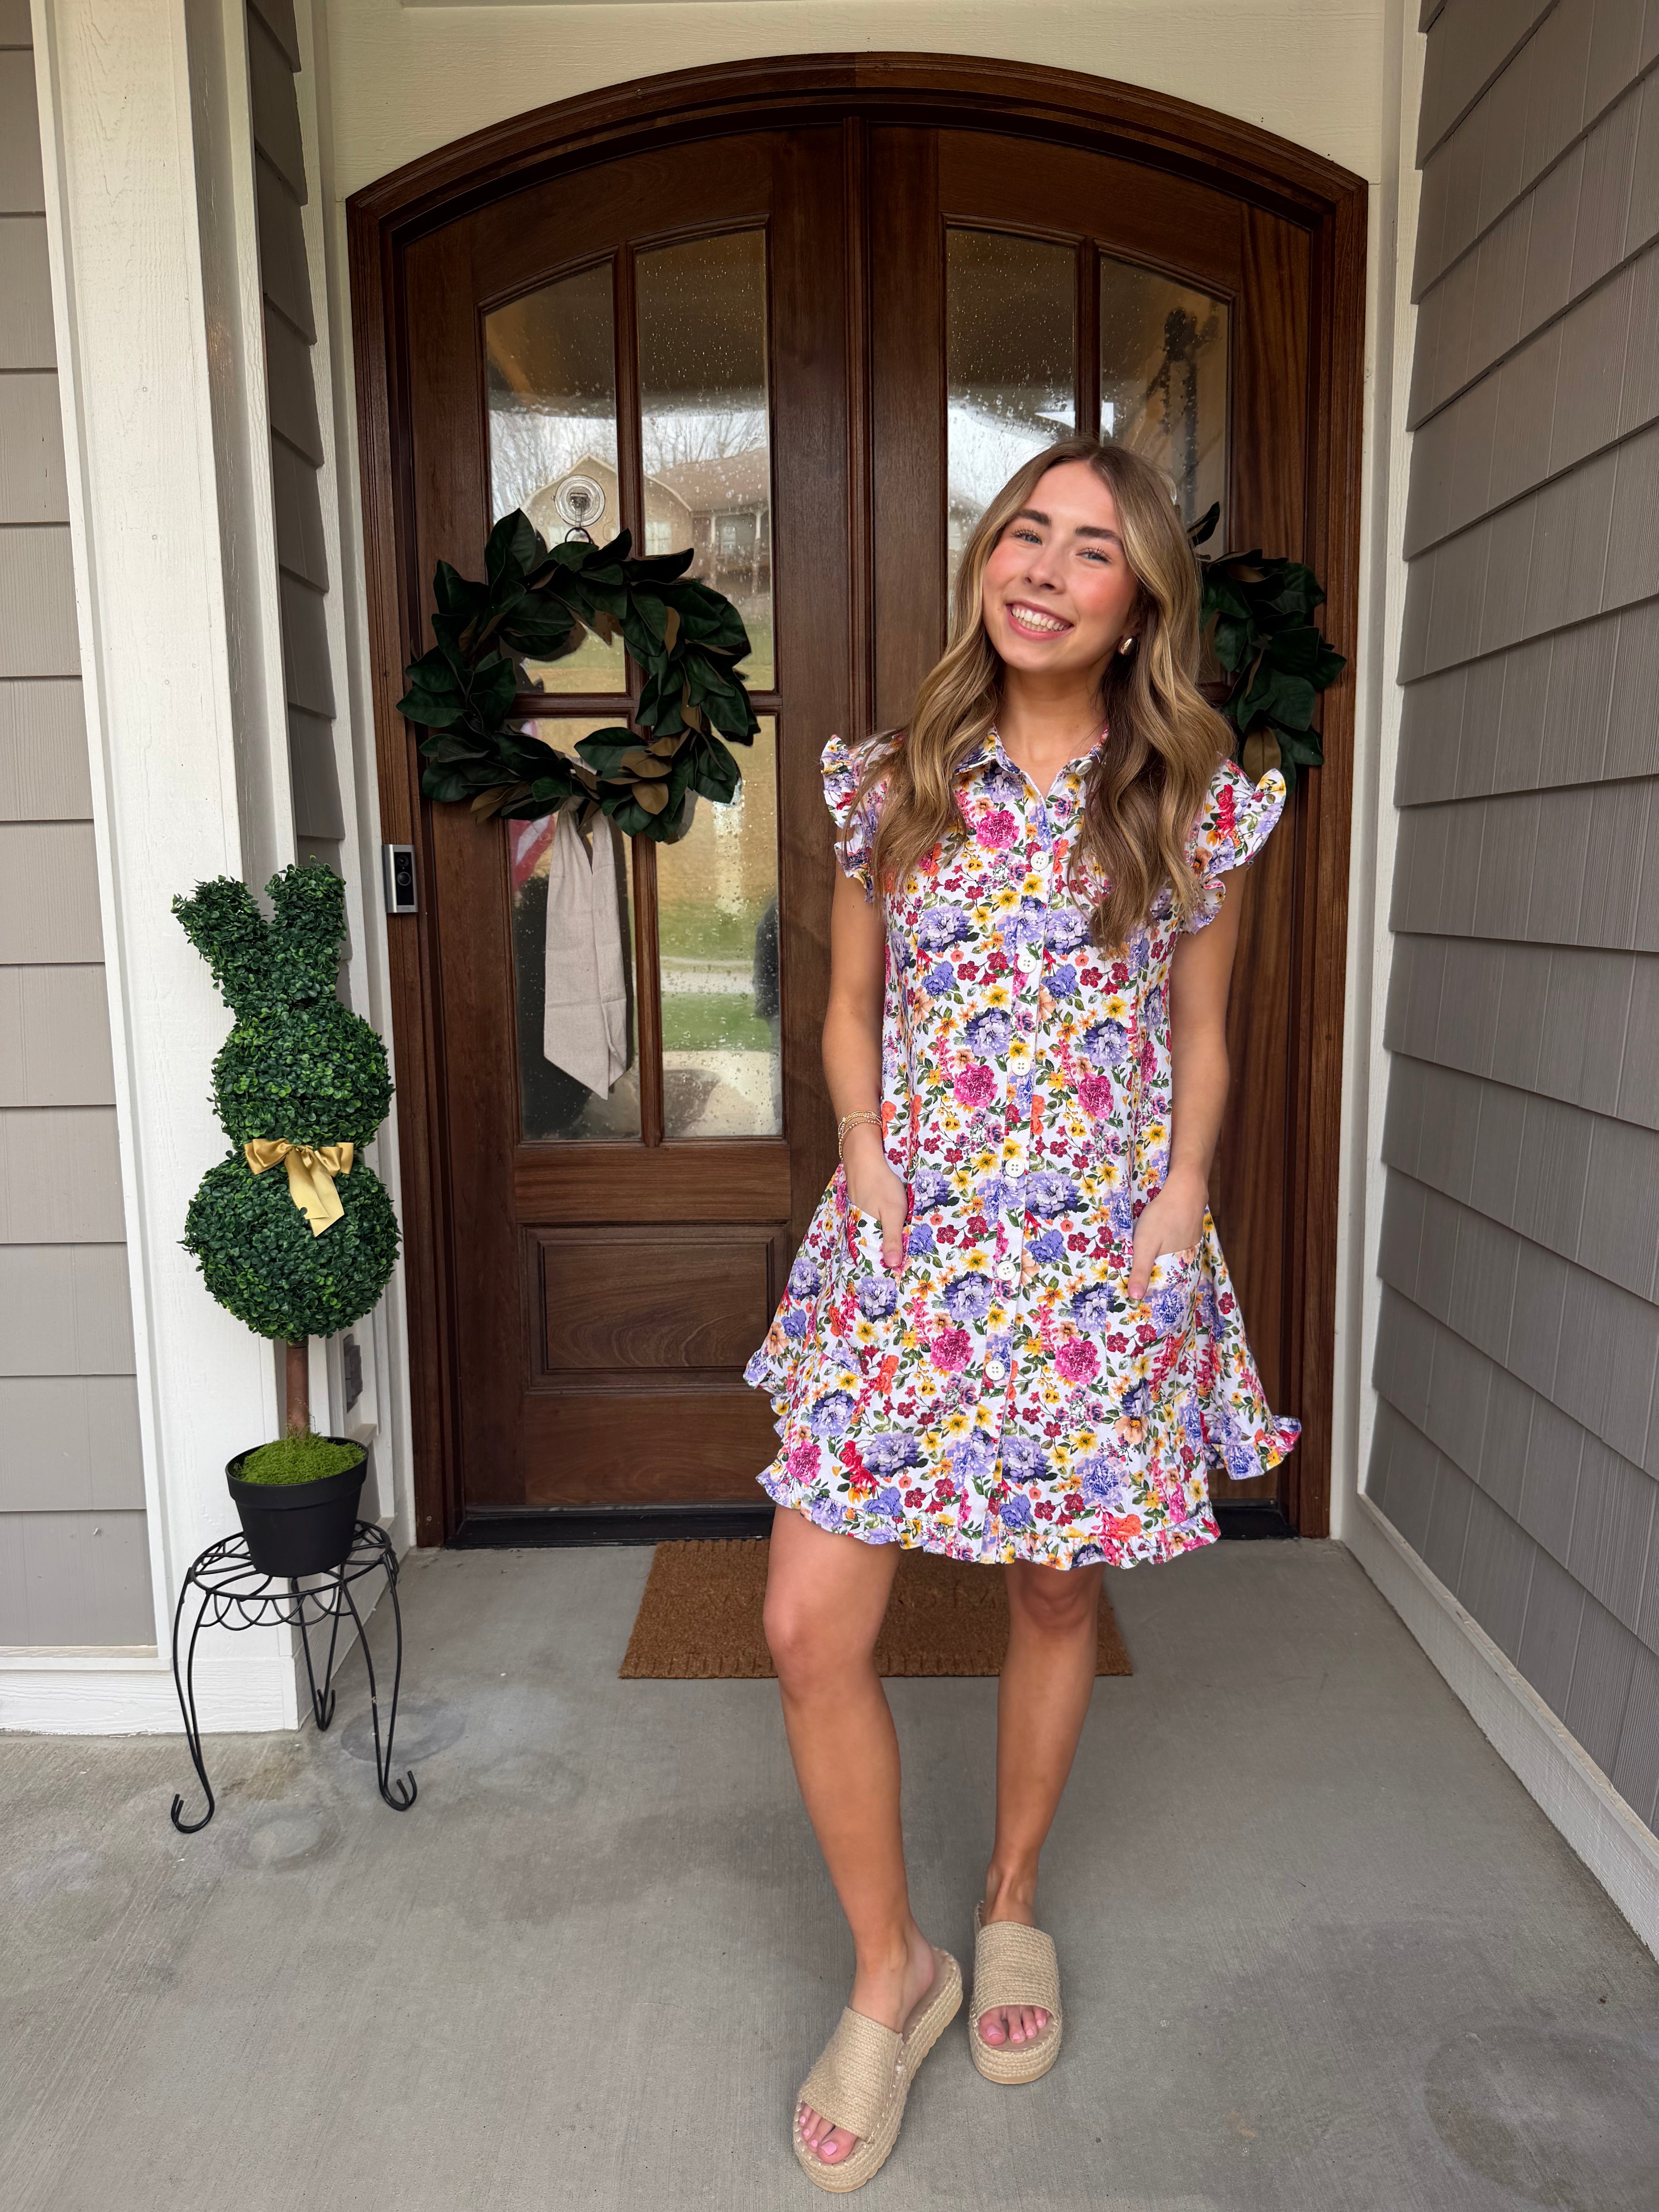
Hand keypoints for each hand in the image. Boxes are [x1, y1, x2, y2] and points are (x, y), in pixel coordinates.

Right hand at [842, 1122, 906, 1271]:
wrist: (865, 1158)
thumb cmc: (880, 1185)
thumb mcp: (892, 1212)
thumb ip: (892, 1238)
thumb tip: (891, 1265)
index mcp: (864, 1235)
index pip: (871, 1262)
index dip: (883, 1274)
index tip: (896, 1286)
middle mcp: (859, 1231)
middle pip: (873, 1252)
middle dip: (885, 1264)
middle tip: (902, 1278)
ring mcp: (861, 1221)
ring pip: (874, 1241)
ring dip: (884, 1249)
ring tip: (900, 1262)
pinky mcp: (864, 1212)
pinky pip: (874, 1229)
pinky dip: (883, 1236)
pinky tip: (894, 1237)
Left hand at [1127, 1171, 1205, 1299]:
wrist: (1185, 1187)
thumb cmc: (1163, 1217)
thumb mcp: (1146, 1244)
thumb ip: (1141, 1270)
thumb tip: (1135, 1299)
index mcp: (1177, 1265)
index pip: (1163, 1285)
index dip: (1150, 1288)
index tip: (1134, 1293)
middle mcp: (1187, 1258)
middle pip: (1167, 1271)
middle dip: (1153, 1274)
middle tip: (1134, 1277)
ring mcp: (1190, 1243)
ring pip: (1171, 1257)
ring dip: (1159, 1259)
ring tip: (1142, 1260)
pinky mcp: (1190, 1231)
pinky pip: (1175, 1244)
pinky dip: (1165, 1245)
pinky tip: (1158, 1240)